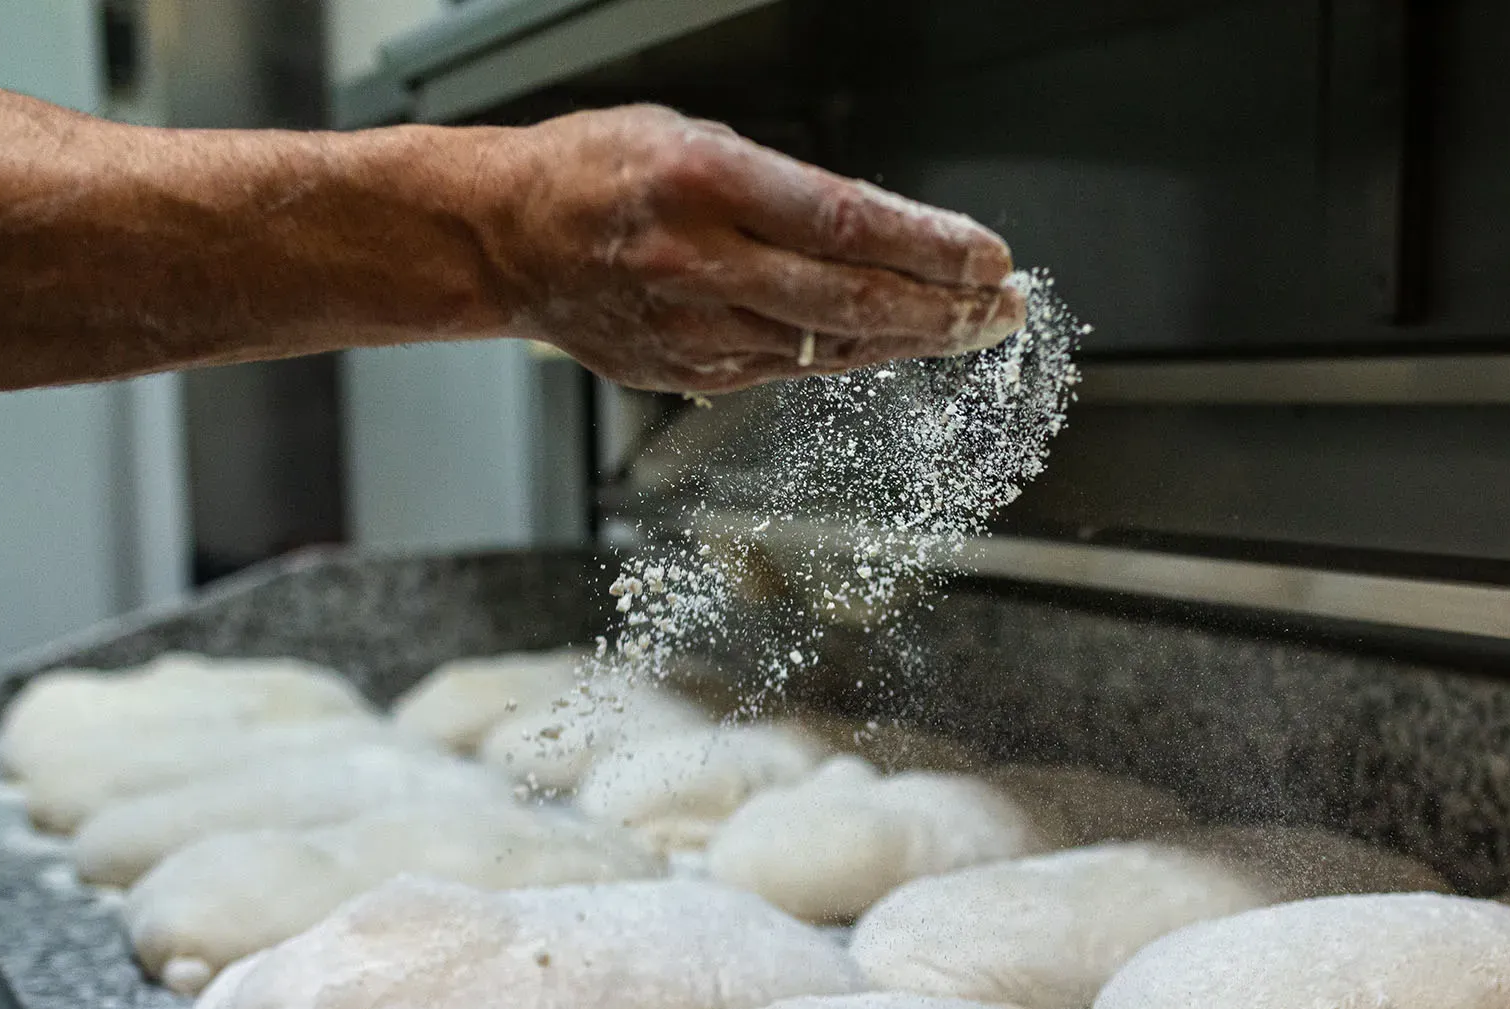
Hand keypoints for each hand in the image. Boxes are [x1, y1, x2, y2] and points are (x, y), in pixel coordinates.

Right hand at [480, 105, 1025, 392]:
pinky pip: (791, 367)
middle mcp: (699, 259)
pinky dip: (851, 353)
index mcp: (702, 180)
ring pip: (829, 343)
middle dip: (944, 307)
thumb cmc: (597, 172)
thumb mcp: (692, 136)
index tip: (989, 258)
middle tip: (1005, 308)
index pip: (845, 220)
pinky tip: (894, 342)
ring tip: (973, 327)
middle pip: (850, 297)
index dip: (929, 247)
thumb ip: (783, 188)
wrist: (504, 238)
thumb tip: (882, 232)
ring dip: (911, 337)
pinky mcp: (688, 372)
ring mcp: (693, 326)